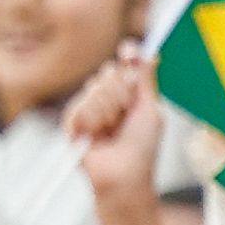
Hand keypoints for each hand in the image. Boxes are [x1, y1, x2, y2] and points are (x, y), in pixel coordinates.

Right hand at [66, 53, 162, 207]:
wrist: (125, 174)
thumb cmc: (143, 148)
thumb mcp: (150, 111)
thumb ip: (147, 82)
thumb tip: (151, 55)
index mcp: (127, 97)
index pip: (122, 67)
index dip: (126, 57)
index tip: (129, 51)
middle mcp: (107, 100)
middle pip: (108, 72)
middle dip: (121, 90)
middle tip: (127, 111)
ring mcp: (89, 109)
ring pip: (94, 87)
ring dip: (109, 108)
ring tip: (114, 129)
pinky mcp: (73, 121)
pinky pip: (80, 104)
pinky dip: (93, 118)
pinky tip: (97, 134)